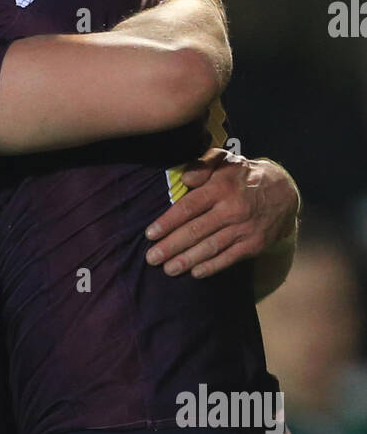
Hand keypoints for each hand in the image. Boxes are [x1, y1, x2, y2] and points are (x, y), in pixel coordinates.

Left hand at [145, 149, 299, 278]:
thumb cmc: (243, 176)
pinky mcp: (254, 244)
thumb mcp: (225, 161)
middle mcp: (233, 209)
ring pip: (210, 247)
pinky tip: (195, 272)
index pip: (189, 207)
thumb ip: (203, 165)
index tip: (150, 234)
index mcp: (222, 187)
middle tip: (151, 258)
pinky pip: (229, 258)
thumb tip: (185, 178)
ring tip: (168, 269)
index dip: (168, 222)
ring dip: (186, 260)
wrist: (284, 192)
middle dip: (171, 246)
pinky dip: (211, 267)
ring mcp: (245, 228)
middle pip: (196, 230)